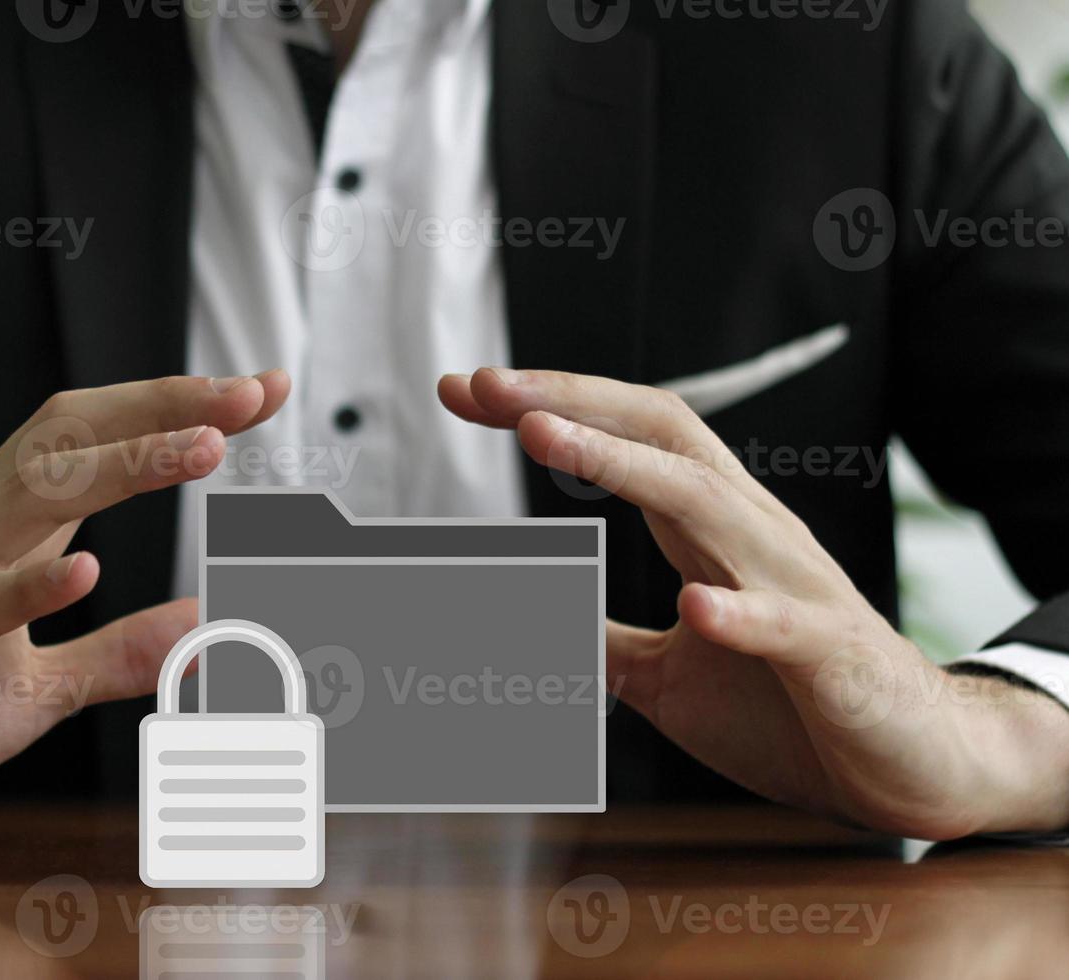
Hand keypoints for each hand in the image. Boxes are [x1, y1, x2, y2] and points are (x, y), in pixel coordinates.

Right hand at [0, 372, 289, 828]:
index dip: (175, 413)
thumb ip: (118, 654)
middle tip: (248, 394)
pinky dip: (23, 587)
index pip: (97, 445)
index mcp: (6, 534)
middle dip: (162, 408)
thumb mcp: (39, 687)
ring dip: (120, 467)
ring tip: (203, 448)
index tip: (258, 395)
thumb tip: (201, 627)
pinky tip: (84, 570)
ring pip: (29, 495)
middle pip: (70, 438)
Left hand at [440, 368, 1068, 838]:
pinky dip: (739, 614)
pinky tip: (693, 608)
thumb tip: (526, 624)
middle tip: (488, 384)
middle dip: (572, 402)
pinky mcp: (834, 654)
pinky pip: (786, 625)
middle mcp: (752, 534)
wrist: (910, 760)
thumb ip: (601, 639)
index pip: (630, 440)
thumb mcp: (665, 673)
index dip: (551, 408)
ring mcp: (796, 586)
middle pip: (663, 435)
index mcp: (712, 529)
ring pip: (710, 501)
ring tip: (544, 436)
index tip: (468, 392)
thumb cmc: (787, 704)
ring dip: (622, 465)